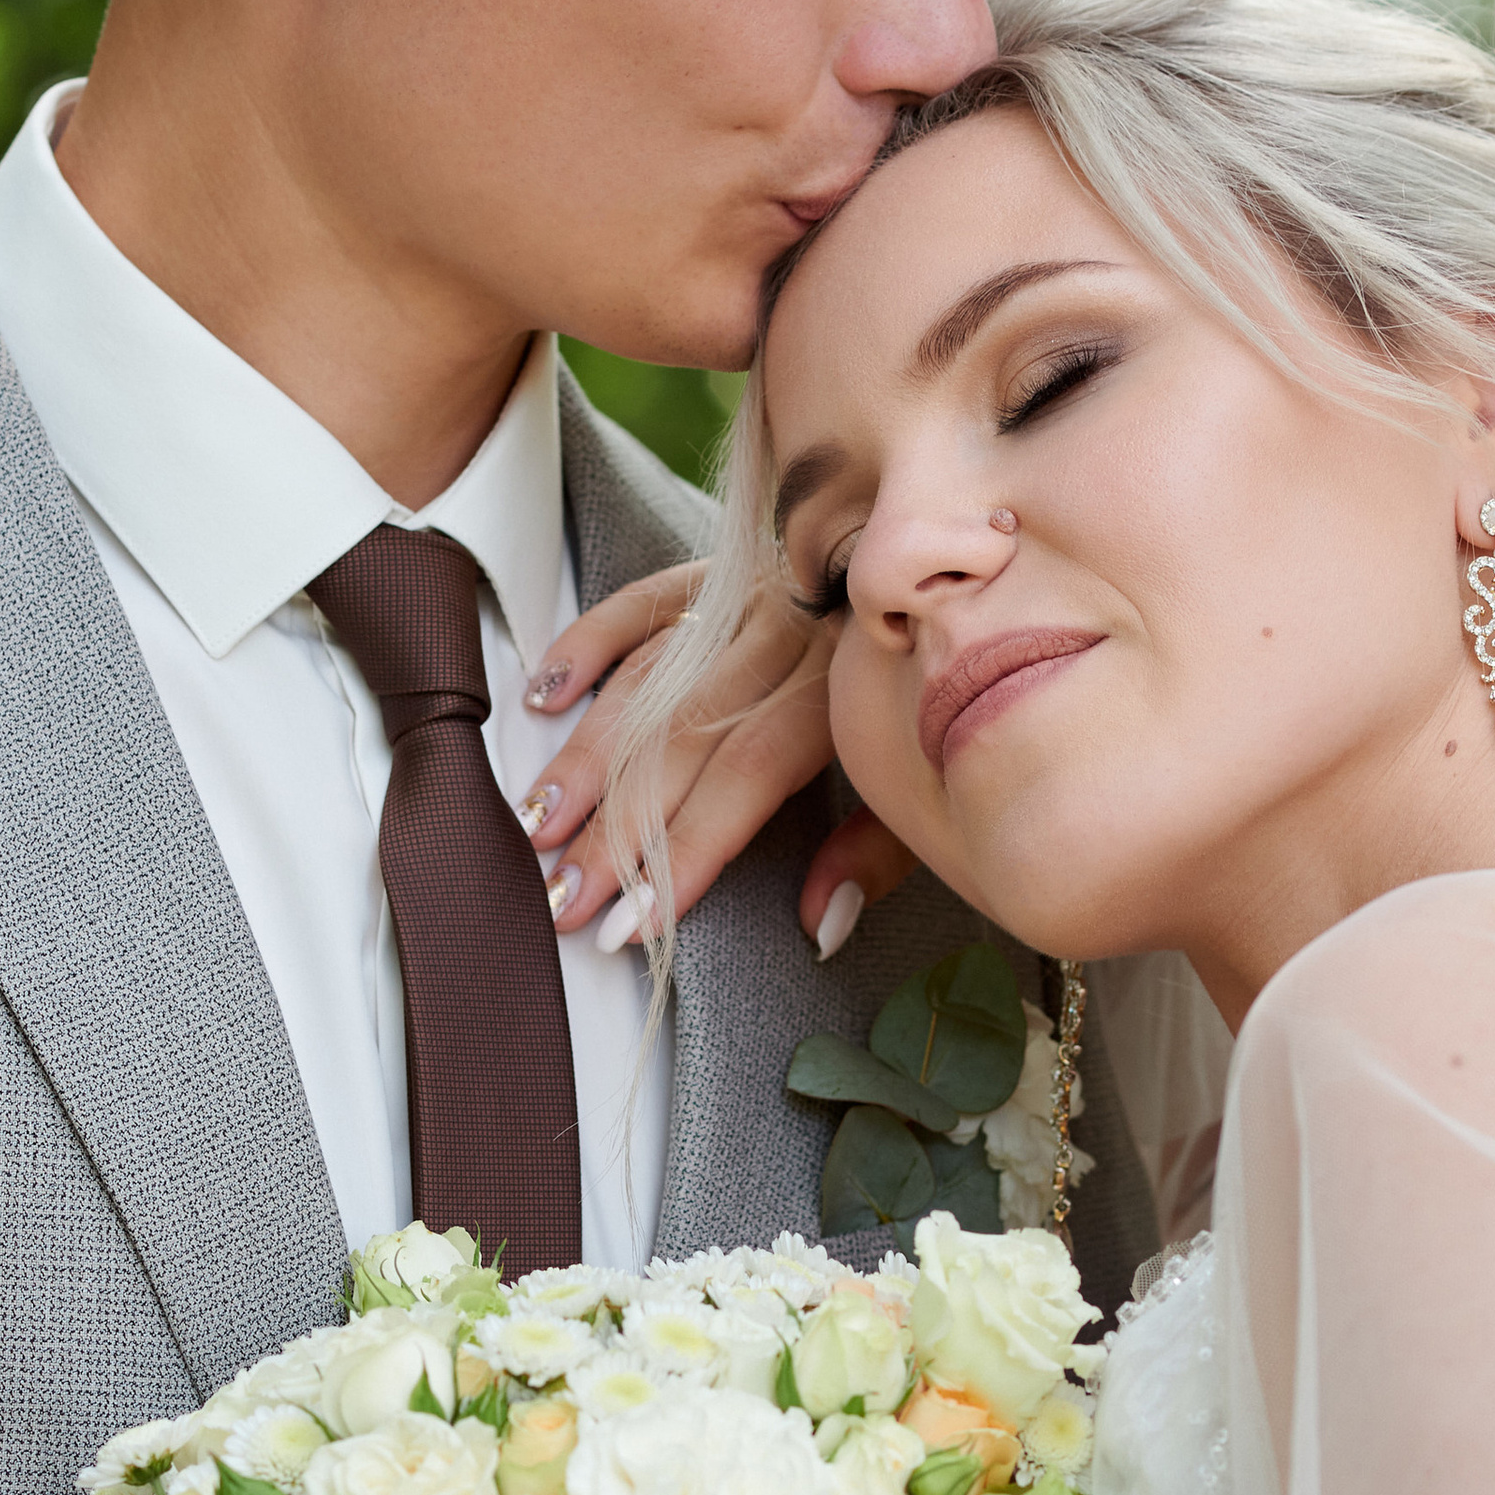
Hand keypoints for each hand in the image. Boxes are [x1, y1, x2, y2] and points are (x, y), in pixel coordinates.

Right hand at [519, 566, 914, 951]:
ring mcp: (746, 596)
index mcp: (841, 687)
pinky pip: (640, 604)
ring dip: (585, 759)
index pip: (744, 776)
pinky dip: (586, 643)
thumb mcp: (930, 778)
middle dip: (613, 829)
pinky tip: (543, 698)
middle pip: (680, 740)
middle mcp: (787, 634)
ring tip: (538, 825)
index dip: (683, 852)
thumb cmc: (940, 693)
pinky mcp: (719, 569)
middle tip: (561, 894)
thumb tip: (818, 924)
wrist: (957, 576)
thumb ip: (878, 850)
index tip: (629, 922)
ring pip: (647, 682)